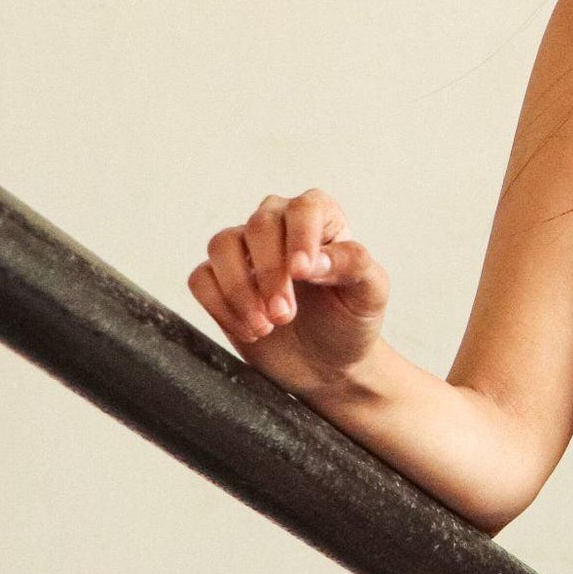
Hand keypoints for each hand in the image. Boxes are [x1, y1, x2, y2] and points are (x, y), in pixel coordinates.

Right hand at [188, 189, 389, 397]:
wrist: (329, 365)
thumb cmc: (351, 320)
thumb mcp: (370, 293)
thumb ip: (352, 264)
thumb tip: (313, 260)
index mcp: (322, 219)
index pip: (305, 208)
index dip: (300, 237)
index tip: (303, 273)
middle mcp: (279, 225)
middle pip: (259, 225)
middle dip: (270, 274)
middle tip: (285, 315)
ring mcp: (246, 252)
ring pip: (221, 245)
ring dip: (239, 289)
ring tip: (266, 326)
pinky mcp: (220, 280)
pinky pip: (201, 278)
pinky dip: (220, 306)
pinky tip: (250, 330)